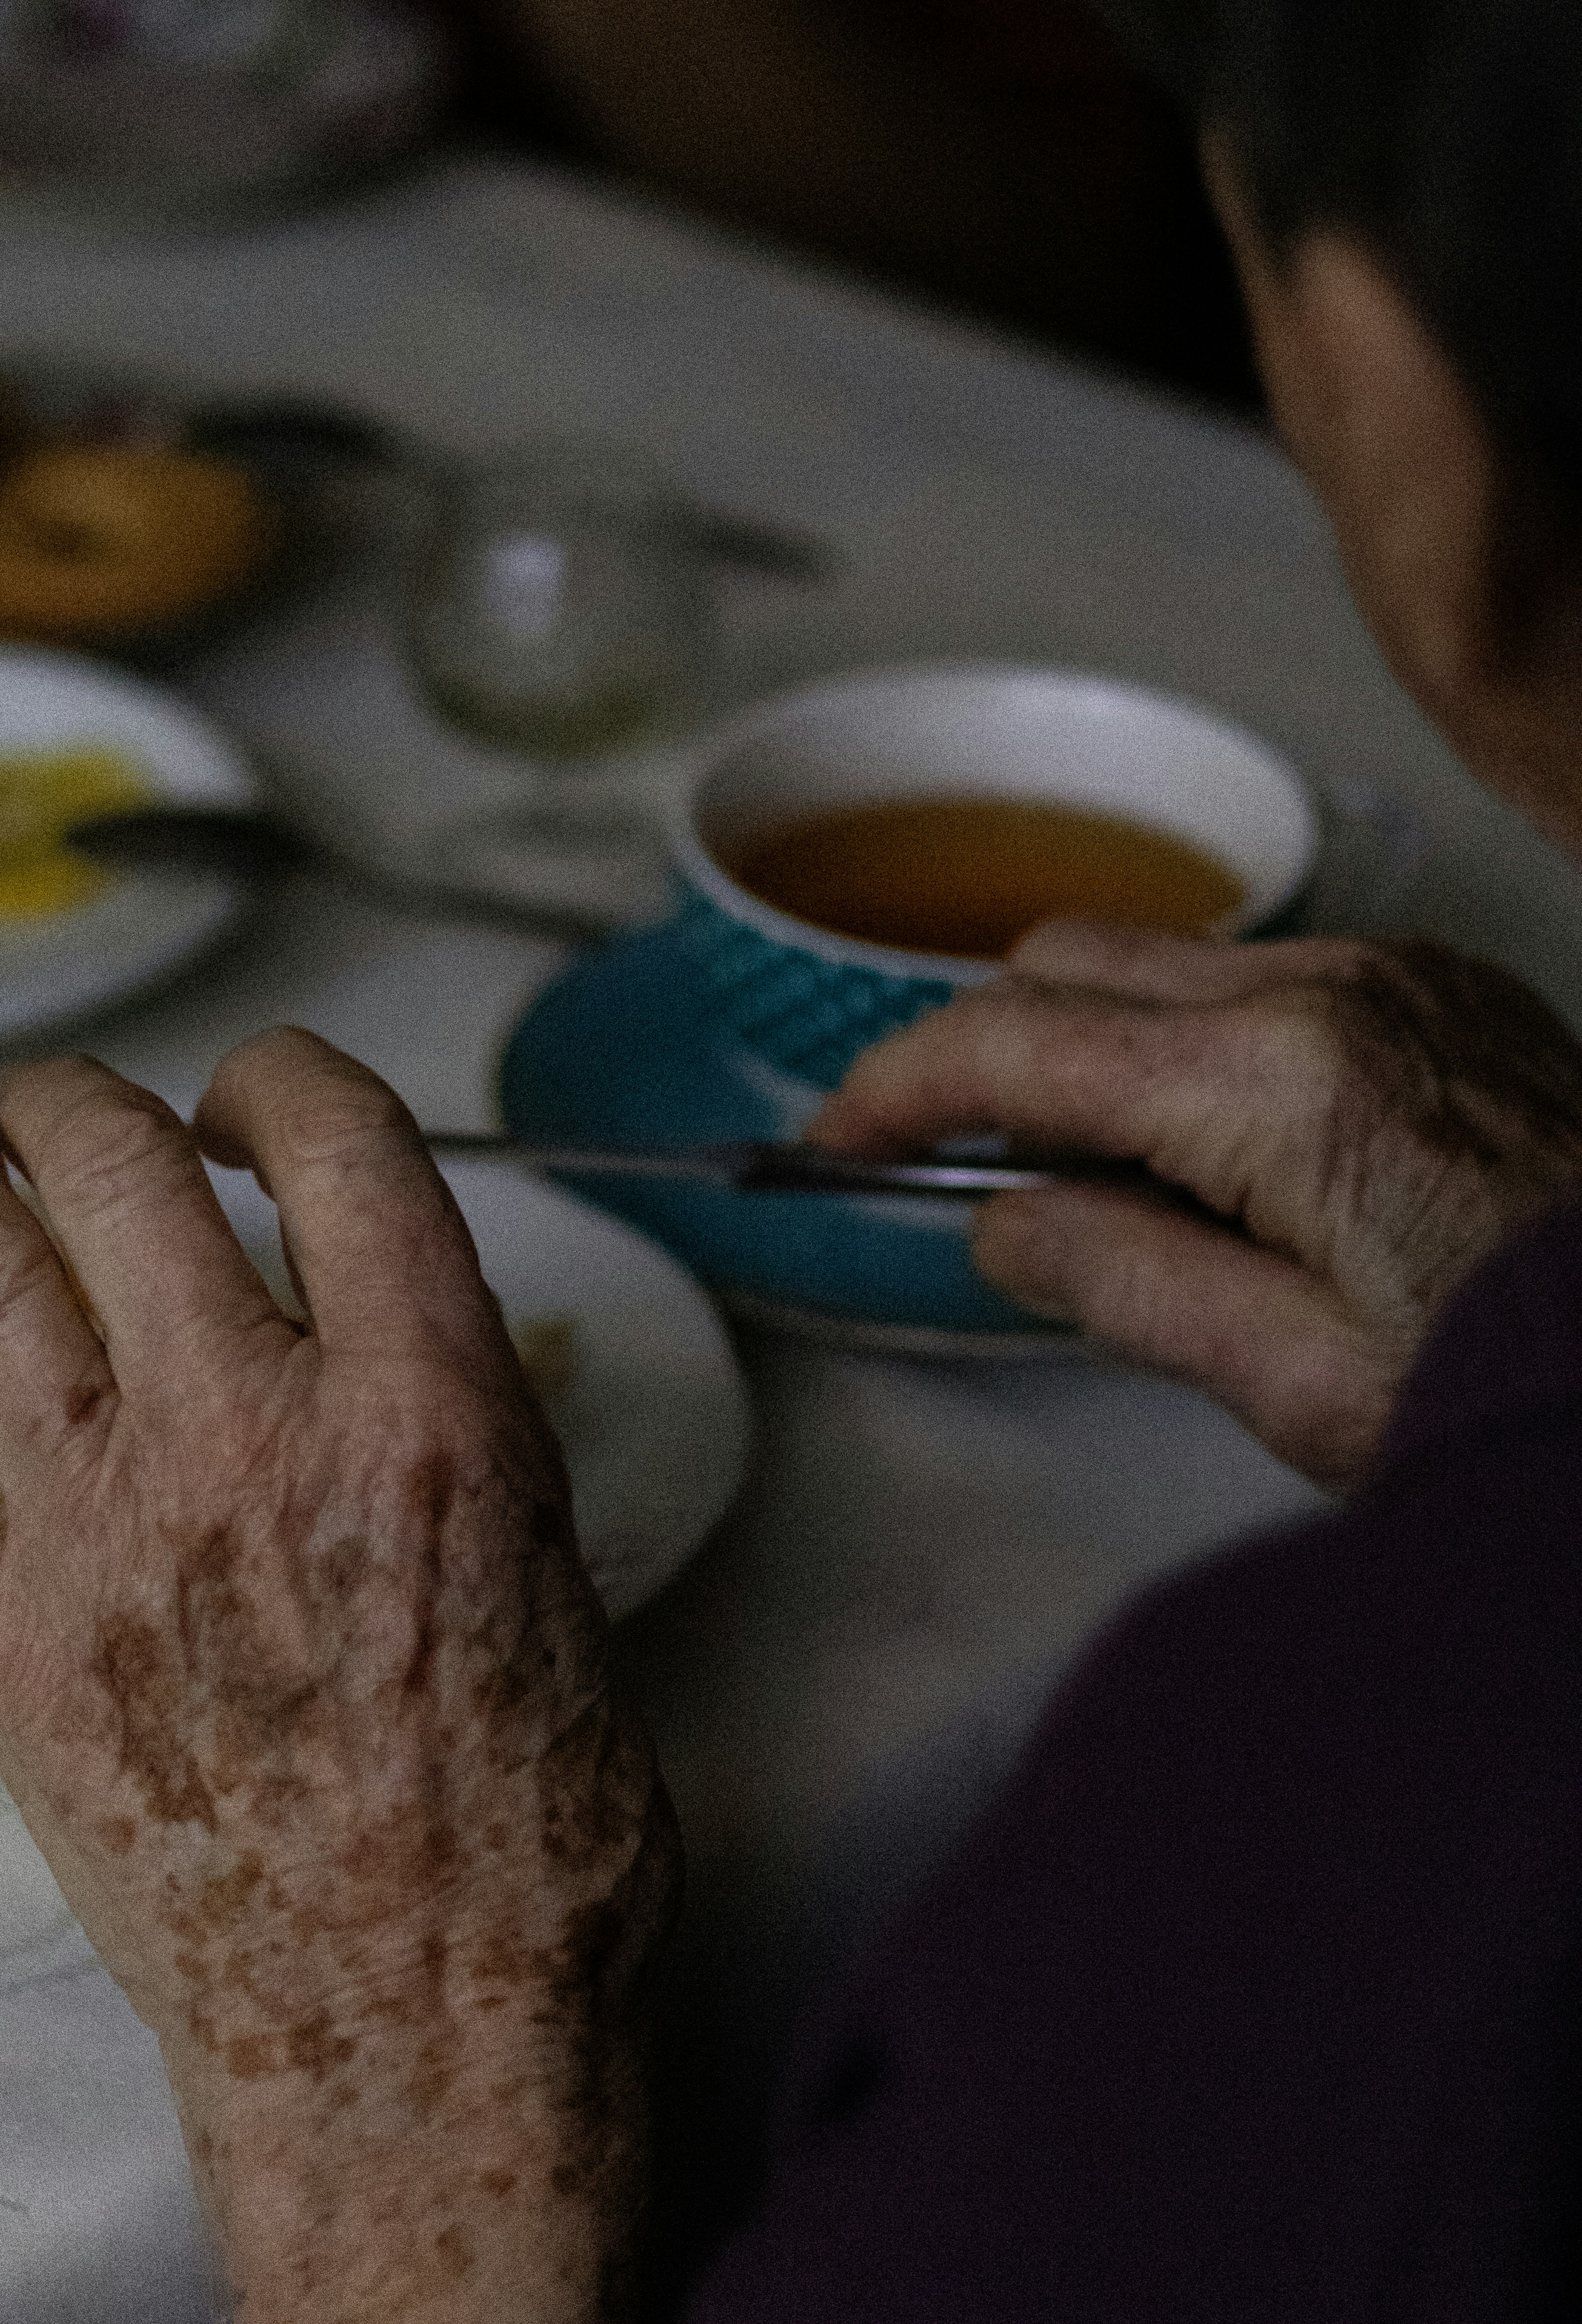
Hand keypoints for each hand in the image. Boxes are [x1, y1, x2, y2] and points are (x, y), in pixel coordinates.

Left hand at [0, 1033, 674, 2323]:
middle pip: (120, 1165)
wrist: (419, 2032)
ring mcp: (102, 1537)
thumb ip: (459, 1418)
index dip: (288, 1077)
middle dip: (86, 1098)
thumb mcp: (553, 1560)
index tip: (263, 1100)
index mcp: (419, 1411)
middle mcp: (245, 1440)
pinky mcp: (1, 1650)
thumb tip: (393, 1336)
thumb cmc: (526, 1828)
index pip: (335, 1140)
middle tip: (79, 1105)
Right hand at [811, 924, 1581, 1490]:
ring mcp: (1400, 976)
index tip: (837, 1138)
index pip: (1014, 1044)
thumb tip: (1003, 1225)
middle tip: (975, 1180)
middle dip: (990, 1055)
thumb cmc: (1528, 1389)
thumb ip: (1121, 1282)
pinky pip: (1269, 975)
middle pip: (1071, 962)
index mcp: (1278, 1084)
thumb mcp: (1293, 1380)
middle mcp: (1334, 989)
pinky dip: (1199, 1040)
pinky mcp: (1446, 990)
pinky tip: (1228, 1154)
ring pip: (1166, 961)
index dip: (897, 1087)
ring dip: (1097, 1048)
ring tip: (1125, 1192)